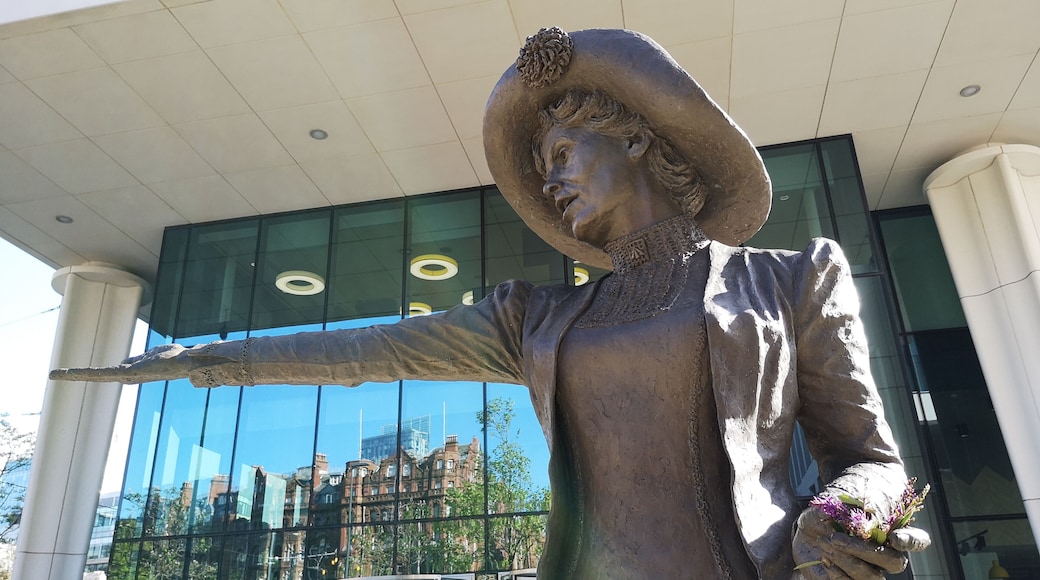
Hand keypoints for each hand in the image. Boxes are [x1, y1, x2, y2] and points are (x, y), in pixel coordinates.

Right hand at [50, 343, 197, 383]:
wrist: (187, 362)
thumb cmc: (174, 358)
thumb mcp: (151, 356)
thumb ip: (136, 359)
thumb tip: (123, 362)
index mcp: (132, 373)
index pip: (107, 374)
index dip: (90, 373)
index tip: (73, 373)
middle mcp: (127, 377)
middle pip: (98, 376)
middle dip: (77, 376)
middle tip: (55, 375)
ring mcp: (126, 376)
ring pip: (97, 375)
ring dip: (76, 375)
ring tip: (57, 375)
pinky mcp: (127, 374)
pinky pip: (104, 373)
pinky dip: (88, 373)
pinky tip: (74, 374)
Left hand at [793, 506, 930, 578]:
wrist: (803, 534)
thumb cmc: (823, 517)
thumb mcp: (831, 506)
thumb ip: (847, 509)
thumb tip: (855, 516)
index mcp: (889, 532)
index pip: (917, 540)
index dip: (912, 541)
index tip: (895, 537)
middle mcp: (885, 555)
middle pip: (895, 562)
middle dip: (865, 550)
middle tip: (836, 538)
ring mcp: (870, 571)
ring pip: (873, 577)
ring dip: (846, 560)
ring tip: (824, 543)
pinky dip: (838, 574)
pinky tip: (825, 559)